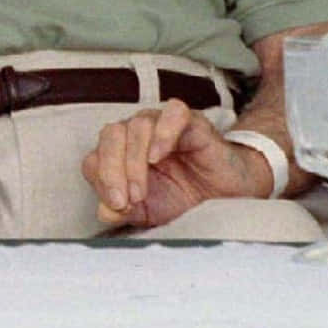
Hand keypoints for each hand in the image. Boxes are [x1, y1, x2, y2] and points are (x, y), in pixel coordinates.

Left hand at [81, 99, 271, 228]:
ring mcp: (162, 123)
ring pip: (137, 126)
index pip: (95, 157)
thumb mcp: (151, 213)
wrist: (232, 196)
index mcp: (120, 153)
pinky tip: (158, 156)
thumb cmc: (187, 199)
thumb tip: (104, 212)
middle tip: (126, 200)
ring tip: (142, 191)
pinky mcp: (192, 121)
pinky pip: (172, 114)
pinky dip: (162, 133)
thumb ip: (125, 211)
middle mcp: (136, 133)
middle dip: (112, 170)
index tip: (116, 206)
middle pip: (110, 135)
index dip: (101, 180)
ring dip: (134, 160)